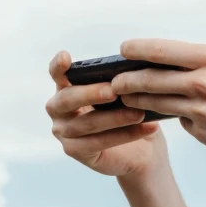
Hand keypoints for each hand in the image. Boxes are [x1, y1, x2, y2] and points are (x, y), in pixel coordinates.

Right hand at [46, 50, 167, 179]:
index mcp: (69, 87)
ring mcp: (63, 131)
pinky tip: (148, 128)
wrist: (144, 149)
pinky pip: (97, 142)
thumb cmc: (133, 112)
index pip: (58, 74)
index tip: (65, 56)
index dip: (58, 66)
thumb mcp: (129, 94)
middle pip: (67, 99)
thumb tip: (133, 69)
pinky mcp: (74, 150)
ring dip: (116, 118)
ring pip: (86, 123)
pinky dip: (125, 135)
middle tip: (114, 91)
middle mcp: (59, 109)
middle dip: (91, 93)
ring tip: (141, 113)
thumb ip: (123, 82)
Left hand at [112, 39, 205, 170]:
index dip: (138, 48)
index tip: (125, 48)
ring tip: (127, 96)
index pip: (164, 51)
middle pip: (150, 79)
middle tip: (115, 79)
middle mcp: (205, 85)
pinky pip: (181, 121)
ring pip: (156, 103)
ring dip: (137, 100)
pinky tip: (168, 115)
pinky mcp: (203, 134)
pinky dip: (173, 116)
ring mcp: (202, 112)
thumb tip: (189, 58)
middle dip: (127, 79)